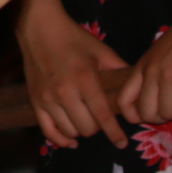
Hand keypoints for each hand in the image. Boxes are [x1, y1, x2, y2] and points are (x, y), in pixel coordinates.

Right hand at [17, 0, 130, 148]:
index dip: (114, 132)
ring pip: (70, 131)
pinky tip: (71, 140)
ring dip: (81, 130)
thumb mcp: (100, 50)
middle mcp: (66, 92)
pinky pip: (48, 131)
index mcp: (85, 79)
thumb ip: (119, 68)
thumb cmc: (73, 39)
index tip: (122, 143)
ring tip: (85, 120)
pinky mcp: (36, 102)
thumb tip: (136, 86)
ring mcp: (48, 99)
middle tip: (100, 117)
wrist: (39, 29)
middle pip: (87, 128)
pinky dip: (61, 139)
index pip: (103, 115)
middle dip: (98, 127)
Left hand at [116, 1, 171, 128]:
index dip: (133, 116)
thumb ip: (152, 73)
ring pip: (166, 114)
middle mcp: (150, 73)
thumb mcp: (158, 53)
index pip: (123, 100)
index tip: (150, 115)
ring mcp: (167, 77)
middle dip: (161, 119)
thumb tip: (153, 99)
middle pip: (146, 113)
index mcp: (141, 66)